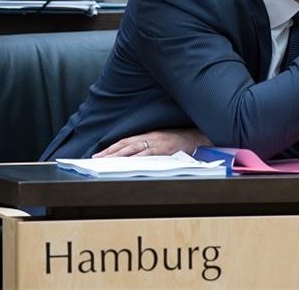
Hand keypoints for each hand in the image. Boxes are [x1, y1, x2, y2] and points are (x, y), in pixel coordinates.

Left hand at [92, 128, 210, 157]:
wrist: (202, 138)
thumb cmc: (185, 140)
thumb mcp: (166, 139)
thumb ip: (152, 145)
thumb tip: (136, 155)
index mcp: (151, 134)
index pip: (126, 141)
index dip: (112, 148)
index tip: (100, 154)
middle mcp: (152, 137)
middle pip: (126, 145)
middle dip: (109, 153)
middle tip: (96, 160)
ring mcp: (158, 144)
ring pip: (133, 150)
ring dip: (117, 157)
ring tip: (104, 163)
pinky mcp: (165, 150)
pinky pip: (147, 156)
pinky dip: (135, 160)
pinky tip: (125, 165)